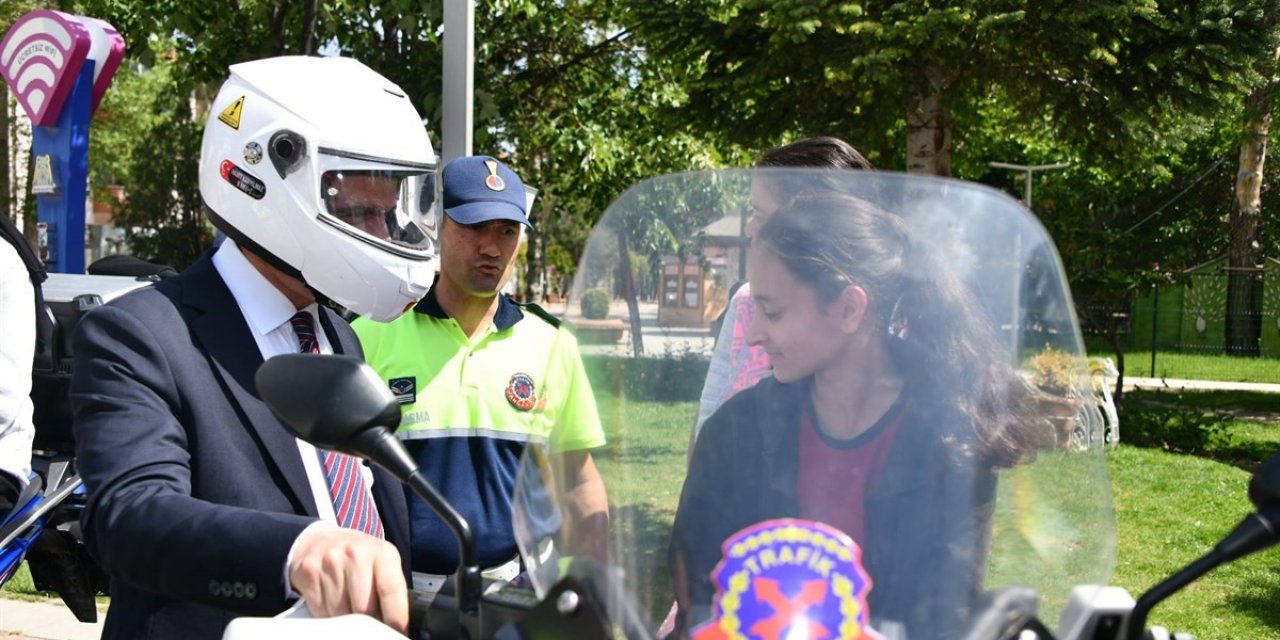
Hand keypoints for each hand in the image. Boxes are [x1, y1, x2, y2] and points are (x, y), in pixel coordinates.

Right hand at [288, 524, 407, 633]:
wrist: (321, 540)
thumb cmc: (358, 557)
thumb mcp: (382, 563)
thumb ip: (390, 588)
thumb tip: (397, 624)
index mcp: (382, 552)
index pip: (391, 590)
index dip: (395, 617)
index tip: (397, 631)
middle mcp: (356, 554)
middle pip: (364, 608)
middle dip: (370, 622)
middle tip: (372, 625)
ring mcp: (331, 562)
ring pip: (341, 614)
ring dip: (347, 620)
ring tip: (350, 608)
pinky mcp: (309, 573)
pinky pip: (320, 611)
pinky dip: (328, 616)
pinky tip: (333, 604)